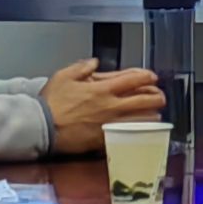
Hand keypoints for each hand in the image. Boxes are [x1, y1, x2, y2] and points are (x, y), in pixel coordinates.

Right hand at [41, 62, 164, 155]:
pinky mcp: (103, 141)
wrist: (41, 127)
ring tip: (156, 115)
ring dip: (151, 117)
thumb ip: (81, 67)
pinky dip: (136, 134)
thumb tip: (93, 62)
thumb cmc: (51, 103)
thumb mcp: (64, 76)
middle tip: (160, 97)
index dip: (147, 77)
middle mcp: (109, 107)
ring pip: (140, 121)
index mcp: (102, 89)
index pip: (133, 80)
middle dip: (157, 97)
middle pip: (144, 101)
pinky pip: (126, 136)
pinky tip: (140, 133)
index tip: (152, 77)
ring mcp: (108, 125)